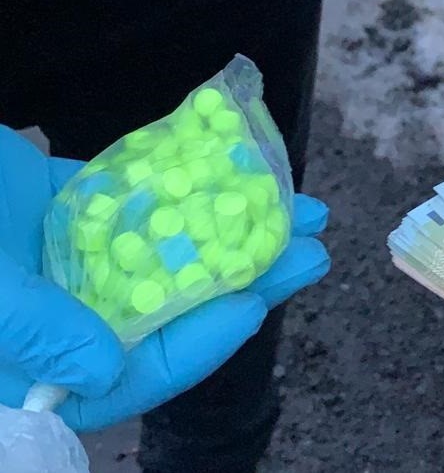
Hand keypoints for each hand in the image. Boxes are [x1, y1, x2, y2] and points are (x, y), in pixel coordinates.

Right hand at [0, 126, 329, 430]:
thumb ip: (38, 333)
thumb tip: (106, 370)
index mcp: (43, 360)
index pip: (142, 364)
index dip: (207, 333)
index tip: (263, 293)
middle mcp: (66, 311)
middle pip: (173, 301)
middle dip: (245, 272)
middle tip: (311, 244)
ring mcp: (69, 254)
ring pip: (167, 246)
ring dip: (229, 223)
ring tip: (294, 199)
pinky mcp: (65, 203)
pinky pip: (137, 196)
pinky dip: (182, 182)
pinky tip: (228, 167)